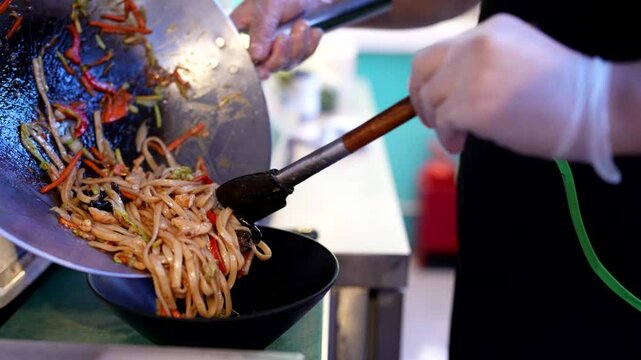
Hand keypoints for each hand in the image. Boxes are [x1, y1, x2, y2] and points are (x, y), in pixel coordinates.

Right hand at [231, 0, 325, 78]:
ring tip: (302, 24)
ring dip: (298, 46)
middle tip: (284, 37)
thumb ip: (261, 31)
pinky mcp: (295, 49)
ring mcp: (277, 48)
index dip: (252, 68)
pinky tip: (313, 30)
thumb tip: (256, 56)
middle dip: (280, 55)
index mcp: (241, 30)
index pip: (241, 57)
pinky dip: (310, 45)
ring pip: (287, 64)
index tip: (263, 71)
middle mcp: (257, 43)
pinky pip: (303, 57)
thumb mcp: (267, 7)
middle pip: (267, 67)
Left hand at [409, 13, 619, 182]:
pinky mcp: (471, 104)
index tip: (433, 98)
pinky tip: (461, 143)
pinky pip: (442, 122)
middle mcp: (475, 45)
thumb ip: (480, 64)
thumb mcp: (516, 58)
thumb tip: (448, 87)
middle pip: (422, 70)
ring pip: (431, 99)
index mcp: (489, 31)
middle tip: (432, 119)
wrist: (593, 108)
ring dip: (438, 122)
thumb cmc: (562, 91)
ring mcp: (472, 74)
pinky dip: (447, 136)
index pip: (438, 52)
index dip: (428, 78)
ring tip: (458, 136)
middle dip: (421, 98)